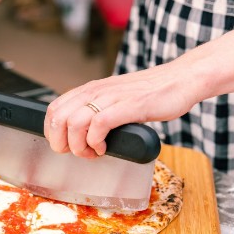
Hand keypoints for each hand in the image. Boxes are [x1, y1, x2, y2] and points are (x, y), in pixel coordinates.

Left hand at [44, 63, 198, 157]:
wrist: (180, 80)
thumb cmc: (150, 93)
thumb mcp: (115, 99)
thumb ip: (97, 111)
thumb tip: (80, 133)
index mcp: (90, 90)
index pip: (54, 109)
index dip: (52, 132)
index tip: (64, 146)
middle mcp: (96, 91)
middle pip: (58, 118)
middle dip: (61, 142)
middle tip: (77, 152)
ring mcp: (112, 98)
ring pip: (75, 123)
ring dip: (79, 146)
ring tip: (93, 152)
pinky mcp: (129, 106)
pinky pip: (99, 125)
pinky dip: (96, 142)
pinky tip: (105, 147)